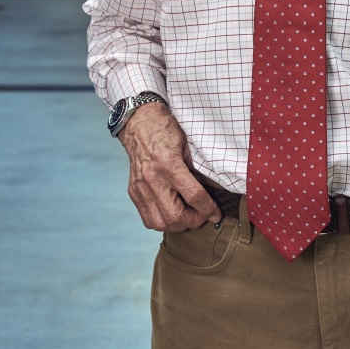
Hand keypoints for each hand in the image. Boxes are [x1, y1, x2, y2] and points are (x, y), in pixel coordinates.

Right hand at [117, 102, 221, 230]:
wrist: (139, 123)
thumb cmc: (166, 131)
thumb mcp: (187, 144)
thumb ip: (195, 168)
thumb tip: (210, 191)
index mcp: (169, 164)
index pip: (193, 195)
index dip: (208, 209)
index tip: (216, 214)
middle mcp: (153, 178)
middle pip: (174, 216)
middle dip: (193, 221)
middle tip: (202, 215)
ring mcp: (141, 187)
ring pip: (159, 223)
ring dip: (177, 225)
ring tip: (187, 216)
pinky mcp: (134, 192)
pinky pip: (148, 218)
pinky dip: (162, 221)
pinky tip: (172, 212)